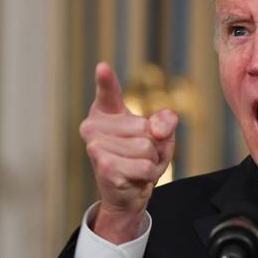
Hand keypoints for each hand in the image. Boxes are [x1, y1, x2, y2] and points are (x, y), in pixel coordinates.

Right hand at [80, 62, 176, 242]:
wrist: (128, 191)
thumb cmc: (142, 156)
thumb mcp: (161, 134)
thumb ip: (165, 122)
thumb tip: (156, 128)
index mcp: (105, 111)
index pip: (107, 91)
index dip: (106, 79)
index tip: (103, 67)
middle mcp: (93, 126)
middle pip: (144, 127)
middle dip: (154, 144)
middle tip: (141, 154)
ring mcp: (95, 146)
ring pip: (145, 147)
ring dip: (151, 160)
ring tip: (138, 165)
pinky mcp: (104, 167)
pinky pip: (144, 166)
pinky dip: (148, 174)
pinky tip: (135, 177)